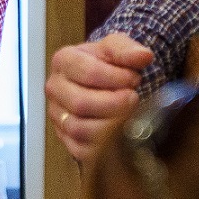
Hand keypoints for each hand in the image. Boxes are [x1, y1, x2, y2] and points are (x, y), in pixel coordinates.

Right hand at [45, 33, 154, 160]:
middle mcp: (54, 88)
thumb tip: (144, 56)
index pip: (87, 72)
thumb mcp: (118, 48)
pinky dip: (103, 146)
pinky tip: (120, 133)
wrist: (103, 80)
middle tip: (134, 99)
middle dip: (114, 104)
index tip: (135, 78)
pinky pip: (81, 150)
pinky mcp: (65, 138)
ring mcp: (57, 115)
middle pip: (81, 103)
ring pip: (79, 129)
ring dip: (110, 125)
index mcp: (63, 61)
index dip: (116, 77)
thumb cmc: (108, 64)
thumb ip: (128, 49)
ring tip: (129, 115)